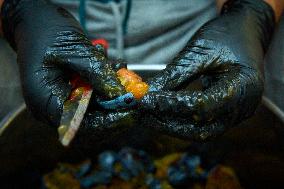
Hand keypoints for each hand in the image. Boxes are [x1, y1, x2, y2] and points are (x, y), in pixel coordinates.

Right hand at [1, 0, 124, 124]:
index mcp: (45, 100)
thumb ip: (97, 73)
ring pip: (93, 107)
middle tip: (132, 92)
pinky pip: (91, 95)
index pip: (80, 124)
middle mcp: (52, 106)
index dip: (107, 121)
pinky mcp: (69, 91)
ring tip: (120, 71)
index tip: (129, 110)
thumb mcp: (75, 50)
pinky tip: (111, 67)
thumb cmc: (47, 32)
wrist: (34, 20)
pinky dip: (104, 84)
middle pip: (89, 119)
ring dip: (110, 92)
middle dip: (113, 105)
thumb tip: (120, 94)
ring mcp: (61, 99)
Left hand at [139, 0, 275, 139]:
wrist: (246, 33)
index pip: (201, 106)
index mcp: (243, 87)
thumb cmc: (226, 36)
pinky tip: (161, 114)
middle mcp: (242, 107)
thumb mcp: (200, 51)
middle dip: (166, 122)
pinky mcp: (227, 114)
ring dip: (170, 125)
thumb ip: (175, 75)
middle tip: (140, 112)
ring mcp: (236, 114)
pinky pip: (201, 125)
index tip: (145, 100)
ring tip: (146, 114)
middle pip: (200, 128)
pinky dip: (180, 121)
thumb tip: (147, 93)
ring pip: (199, 131)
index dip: (170, 105)